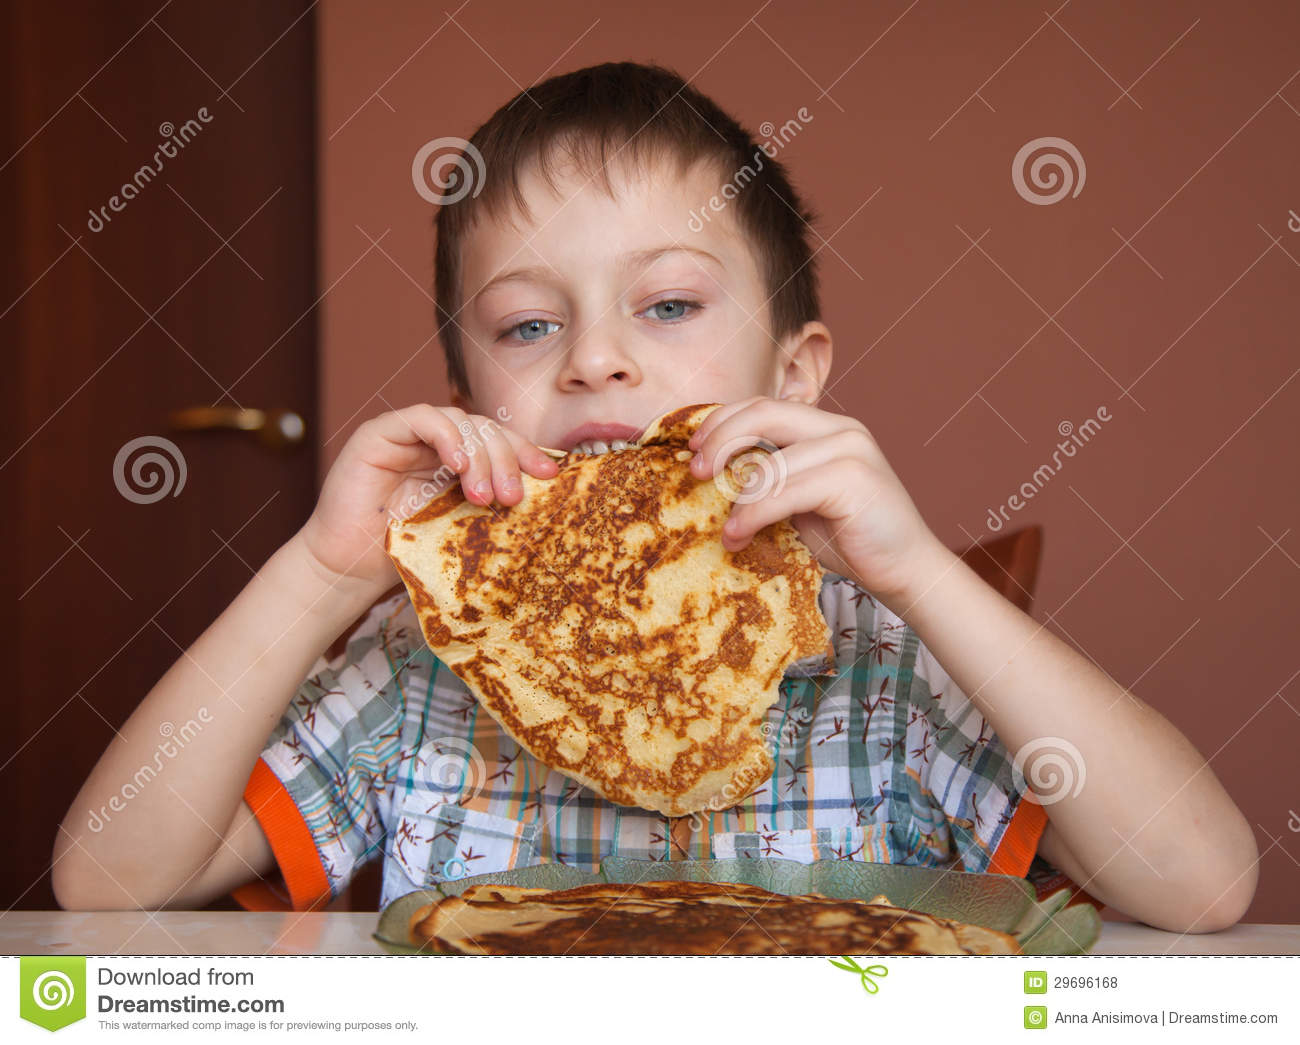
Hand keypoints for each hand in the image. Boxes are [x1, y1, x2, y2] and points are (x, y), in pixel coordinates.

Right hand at [297, 404, 557, 596]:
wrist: (351, 569)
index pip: (501, 443)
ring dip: (480, 456)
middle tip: (512, 497)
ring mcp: (408, 435)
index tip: (551, 476)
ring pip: (461, 421)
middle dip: (506, 459)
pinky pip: (423, 418)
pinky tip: (458, 465)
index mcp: (459, 462)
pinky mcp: (379, 433)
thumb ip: (492, 503)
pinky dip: (448, 437)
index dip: (528, 453)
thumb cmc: (406, 554)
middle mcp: (437, 444)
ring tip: (483, 495)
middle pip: (486, 429)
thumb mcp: (463, 527)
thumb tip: (545, 494)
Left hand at [687, 396, 949, 612]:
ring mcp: (851, 449)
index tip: (694, 448)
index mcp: (826, 427)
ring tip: (728, 533)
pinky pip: (785, 491)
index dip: (723, 420)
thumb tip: (716, 472)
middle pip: (764, 413)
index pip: (764, 405)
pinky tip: (740, 536)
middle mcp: (840, 428)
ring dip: (738, 501)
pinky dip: (754, 514)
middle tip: (697, 472)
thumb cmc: (851, 538)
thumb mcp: (801, 500)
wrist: (906, 571)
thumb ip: (771, 478)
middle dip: (722, 440)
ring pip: (771, 463)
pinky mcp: (854, 478)